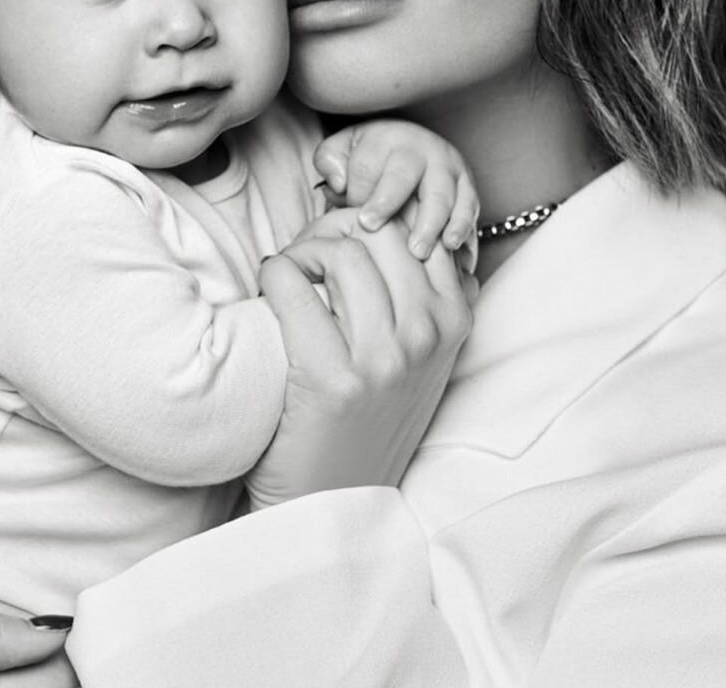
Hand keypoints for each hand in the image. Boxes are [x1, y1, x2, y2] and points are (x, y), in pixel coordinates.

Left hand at [248, 209, 470, 509]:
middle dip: (334, 228)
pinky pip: (293, 282)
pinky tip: (271, 289)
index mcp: (454, 322)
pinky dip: (275, 272)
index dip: (370, 221)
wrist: (332, 504)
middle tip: (308, 254)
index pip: (415, 228)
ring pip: (341, 250)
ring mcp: (385, 358)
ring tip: (290, 274)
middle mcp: (428, 336)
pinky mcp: (331, 377)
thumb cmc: (367, 419)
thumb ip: (423, 295)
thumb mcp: (420, 358)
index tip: (342, 242)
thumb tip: (399, 224)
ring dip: (303, 249)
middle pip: (378, 231)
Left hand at [314, 121, 478, 258]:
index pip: (367, 166)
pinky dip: (462, 231)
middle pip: (405, 176)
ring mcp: (449, 167)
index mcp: (386, 139)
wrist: (412, 145)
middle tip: (377, 230)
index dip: (360, 194)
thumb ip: (329, 161)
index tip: (359, 220)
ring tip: (418, 252)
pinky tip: (452, 251)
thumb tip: (338, 182)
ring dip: (430, 225)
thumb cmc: (370, 156)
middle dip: (390, 203)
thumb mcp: (342, 148)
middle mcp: (421, 149)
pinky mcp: (468, 186)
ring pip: (442, 195)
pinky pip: (470, 208)